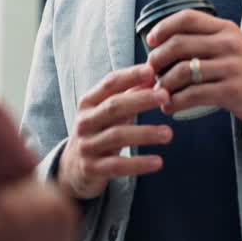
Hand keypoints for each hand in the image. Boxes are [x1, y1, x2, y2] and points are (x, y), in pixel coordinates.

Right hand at [57, 64, 171, 199]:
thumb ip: (128, 94)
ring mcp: (87, 146)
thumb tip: (153, 76)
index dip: (130, 76)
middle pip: (113, 107)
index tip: (151, 71)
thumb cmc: (98, 133)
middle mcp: (85, 122)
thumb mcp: (107, 112)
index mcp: (88, 103)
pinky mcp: (91, 169)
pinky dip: (138, 164)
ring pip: (117, 136)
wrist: (72, 169)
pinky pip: (117, 165)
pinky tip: (158, 162)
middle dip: (140, 100)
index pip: (110, 84)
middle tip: (165, 96)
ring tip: (169, 133)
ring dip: (145, 133)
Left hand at [145, 9, 241, 129]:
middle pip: (179, 44)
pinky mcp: (231, 91)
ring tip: (158, 92)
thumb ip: (204, 40)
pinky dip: (175, 102)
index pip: (187, 18)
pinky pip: (193, 94)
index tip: (151, 41)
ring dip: (163, 83)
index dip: (163, 27)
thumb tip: (162, 45)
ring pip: (183, 71)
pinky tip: (169, 107)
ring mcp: (231, 67)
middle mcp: (228, 44)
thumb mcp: (231, 44)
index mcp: (225, 28)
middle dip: (157, 59)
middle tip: (150, 71)